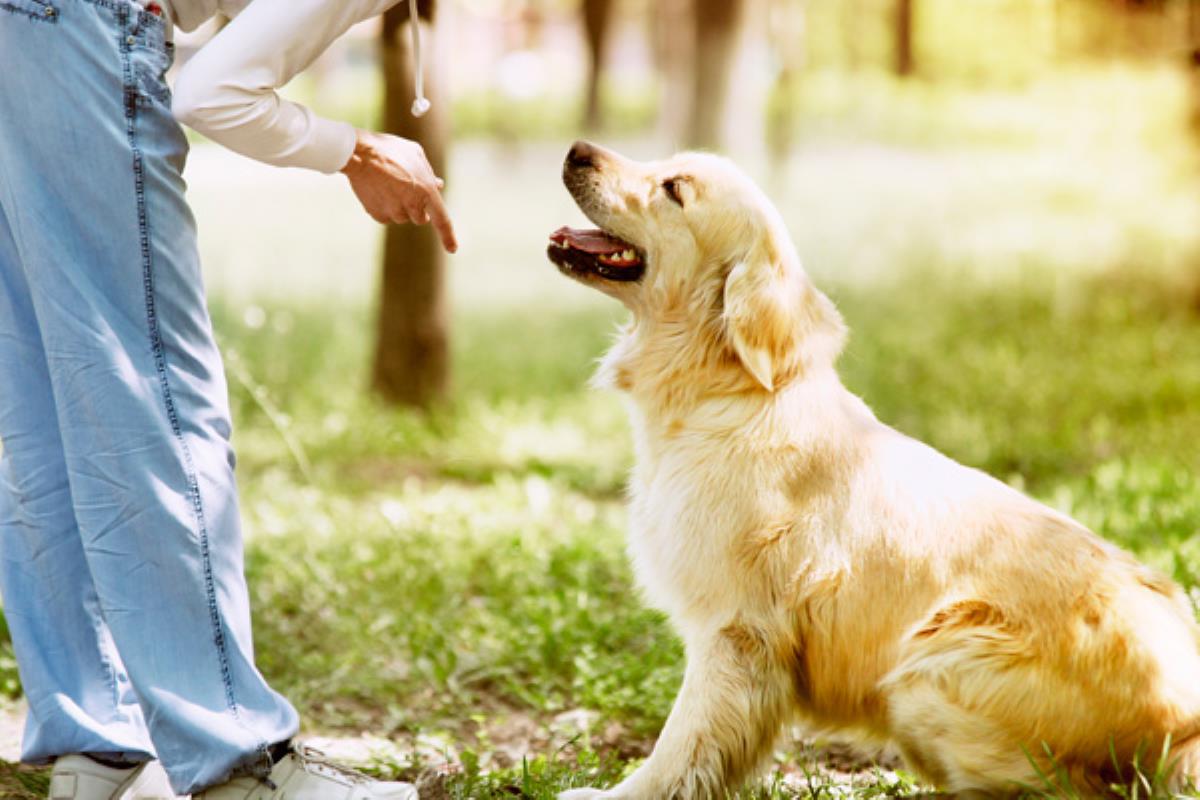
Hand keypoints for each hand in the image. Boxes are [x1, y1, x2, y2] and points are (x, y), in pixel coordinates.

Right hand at [341, 129, 457, 252]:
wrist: (358, 154)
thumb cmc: (389, 149)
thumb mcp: (415, 154)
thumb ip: (428, 173)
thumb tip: (438, 186)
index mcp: (426, 191)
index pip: (442, 220)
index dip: (448, 236)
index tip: (452, 249)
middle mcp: (412, 206)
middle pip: (420, 218)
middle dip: (417, 208)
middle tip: (406, 189)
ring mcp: (394, 212)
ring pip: (402, 217)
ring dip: (399, 206)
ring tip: (388, 183)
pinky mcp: (378, 215)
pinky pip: (386, 216)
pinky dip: (384, 206)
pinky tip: (377, 189)